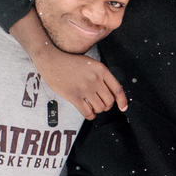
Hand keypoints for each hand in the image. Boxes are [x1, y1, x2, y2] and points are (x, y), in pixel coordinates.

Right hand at [12, 11, 127, 118]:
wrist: (52, 60)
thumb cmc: (70, 61)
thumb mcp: (90, 63)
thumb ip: (101, 75)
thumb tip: (110, 92)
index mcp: (101, 70)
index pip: (117, 89)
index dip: (122, 101)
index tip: (123, 107)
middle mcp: (95, 79)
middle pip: (109, 101)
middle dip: (106, 105)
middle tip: (101, 104)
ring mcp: (84, 88)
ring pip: (100, 108)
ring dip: (97, 110)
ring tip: (93, 106)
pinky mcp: (74, 96)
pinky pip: (87, 112)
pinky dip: (90, 115)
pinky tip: (88, 112)